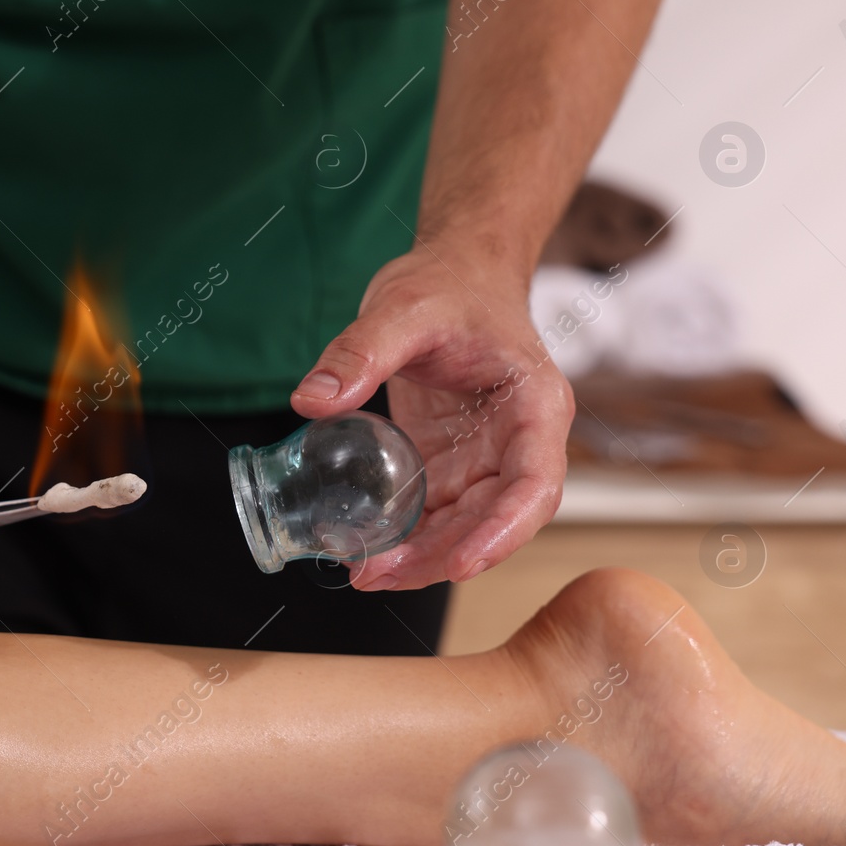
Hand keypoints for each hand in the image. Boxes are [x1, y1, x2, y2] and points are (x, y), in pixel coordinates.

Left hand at [291, 246, 572, 589]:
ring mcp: (487, 457)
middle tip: (376, 573)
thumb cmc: (450, 284)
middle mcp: (520, 442)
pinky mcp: (453, 462)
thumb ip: (359, 352)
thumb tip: (311, 400)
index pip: (534, 484)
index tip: (461, 563)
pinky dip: (406, 535)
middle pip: (495, 520)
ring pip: (465, 526)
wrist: (456, 272)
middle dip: (441, 556)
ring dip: (421, 556)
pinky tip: (365, 548)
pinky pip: (436, 511)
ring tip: (363, 571)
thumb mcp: (401, 308)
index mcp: (535, 406)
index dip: (502, 531)